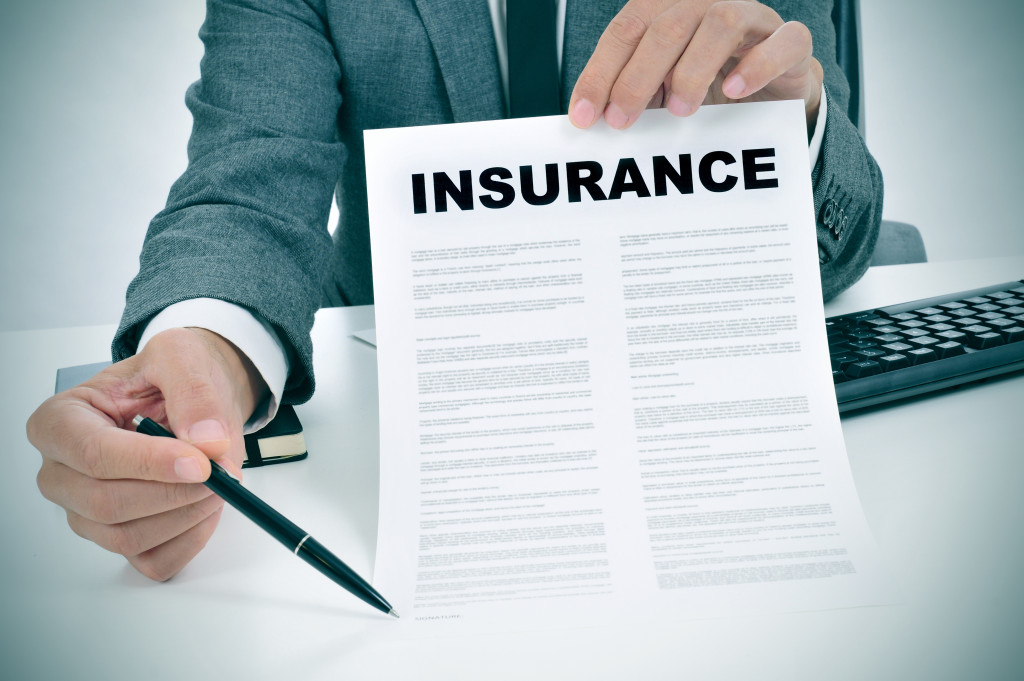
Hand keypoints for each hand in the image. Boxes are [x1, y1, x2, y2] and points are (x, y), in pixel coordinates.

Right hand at [26, 327, 267, 580]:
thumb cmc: (172, 375)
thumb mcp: (182, 357)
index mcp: (60, 421)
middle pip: (106, 503)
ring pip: (128, 537)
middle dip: (175, 492)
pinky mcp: (120, 538)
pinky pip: (153, 560)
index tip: (201, 462)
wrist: (192, 397)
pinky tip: (207, 506)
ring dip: (187, 514)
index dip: (150, 463)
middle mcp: (62, 473)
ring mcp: (86, 512)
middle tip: (222, 471)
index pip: (93, 454)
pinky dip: (191, 538)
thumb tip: (207, 442)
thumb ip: (194, 393)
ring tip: (221, 481)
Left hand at [569, 0, 822, 130]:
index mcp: (667, 7)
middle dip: (637, 78)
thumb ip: (627, 93)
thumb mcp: (658, 89)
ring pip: (720, 24)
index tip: (584, 116)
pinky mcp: (790, 41)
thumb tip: (585, 118)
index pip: (625, 31)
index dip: (600, 73)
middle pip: (666, 28)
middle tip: (621, 121)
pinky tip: (734, 91)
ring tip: (678, 110)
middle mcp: (707, 2)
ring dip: (691, 71)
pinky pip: (782, 42)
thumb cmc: (705, 85)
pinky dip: (757, 66)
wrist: (771, 92)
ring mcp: (752, 17)